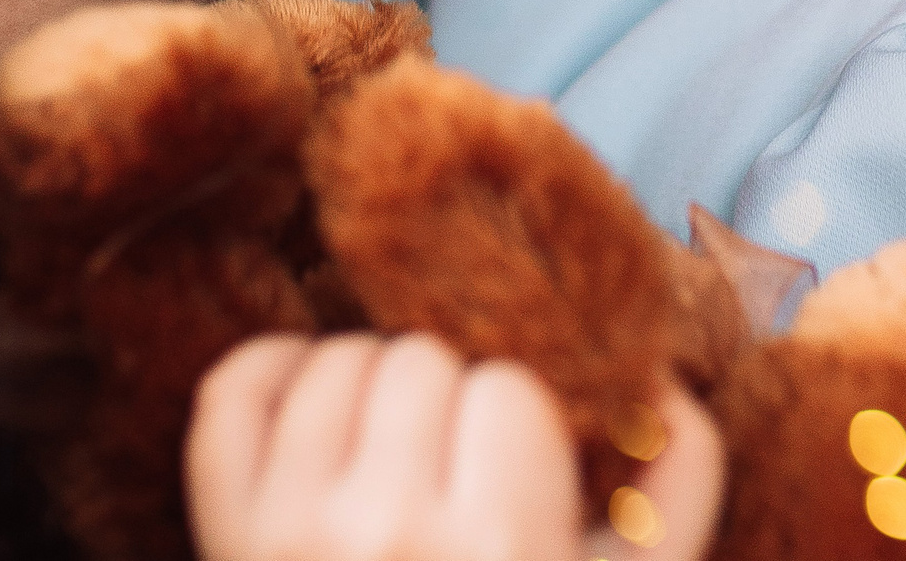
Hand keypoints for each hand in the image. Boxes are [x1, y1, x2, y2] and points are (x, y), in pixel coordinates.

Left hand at [187, 332, 724, 560]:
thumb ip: (680, 486)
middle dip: (451, 399)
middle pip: (420, 363)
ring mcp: (288, 536)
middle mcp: (384, 536)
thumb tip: (660, 382)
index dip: (524, 420)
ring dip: (374, 385)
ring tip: (399, 444)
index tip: (523, 469)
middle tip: (461, 461)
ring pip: (336, 364)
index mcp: (500, 547)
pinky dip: (274, 370)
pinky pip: (235, 392)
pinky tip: (320, 400)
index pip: (508, 390)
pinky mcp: (225, 538)